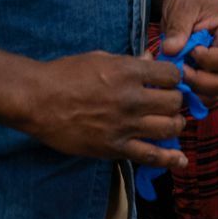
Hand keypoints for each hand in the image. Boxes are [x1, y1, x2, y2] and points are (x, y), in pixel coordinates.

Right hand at [19, 51, 189, 168]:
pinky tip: (180, 160)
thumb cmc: (65, 74)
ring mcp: (124, 125)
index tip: (169, 82)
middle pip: (174, 102)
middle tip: (168, 103)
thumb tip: (151, 60)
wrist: (38, 100)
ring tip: (169, 124)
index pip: (172, 75)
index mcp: (128, 72)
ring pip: (169, 128)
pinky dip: (169, 159)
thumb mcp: (99, 58)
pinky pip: (150, 155)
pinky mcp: (114, 147)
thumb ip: (129, 62)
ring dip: (174, 125)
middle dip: (176, 101)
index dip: (174, 78)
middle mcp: (131, 98)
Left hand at [154, 0, 217, 104]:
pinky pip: (205, 94)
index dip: (209, 61)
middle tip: (180, 70)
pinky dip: (191, 95)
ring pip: (217, 93)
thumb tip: (171, 50)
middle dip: (201, 81)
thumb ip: (178, 28)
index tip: (190, 51)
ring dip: (195, 91)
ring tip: (177, 76)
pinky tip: (177, 83)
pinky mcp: (209, 76)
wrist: (184, 1)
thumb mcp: (182, 7)